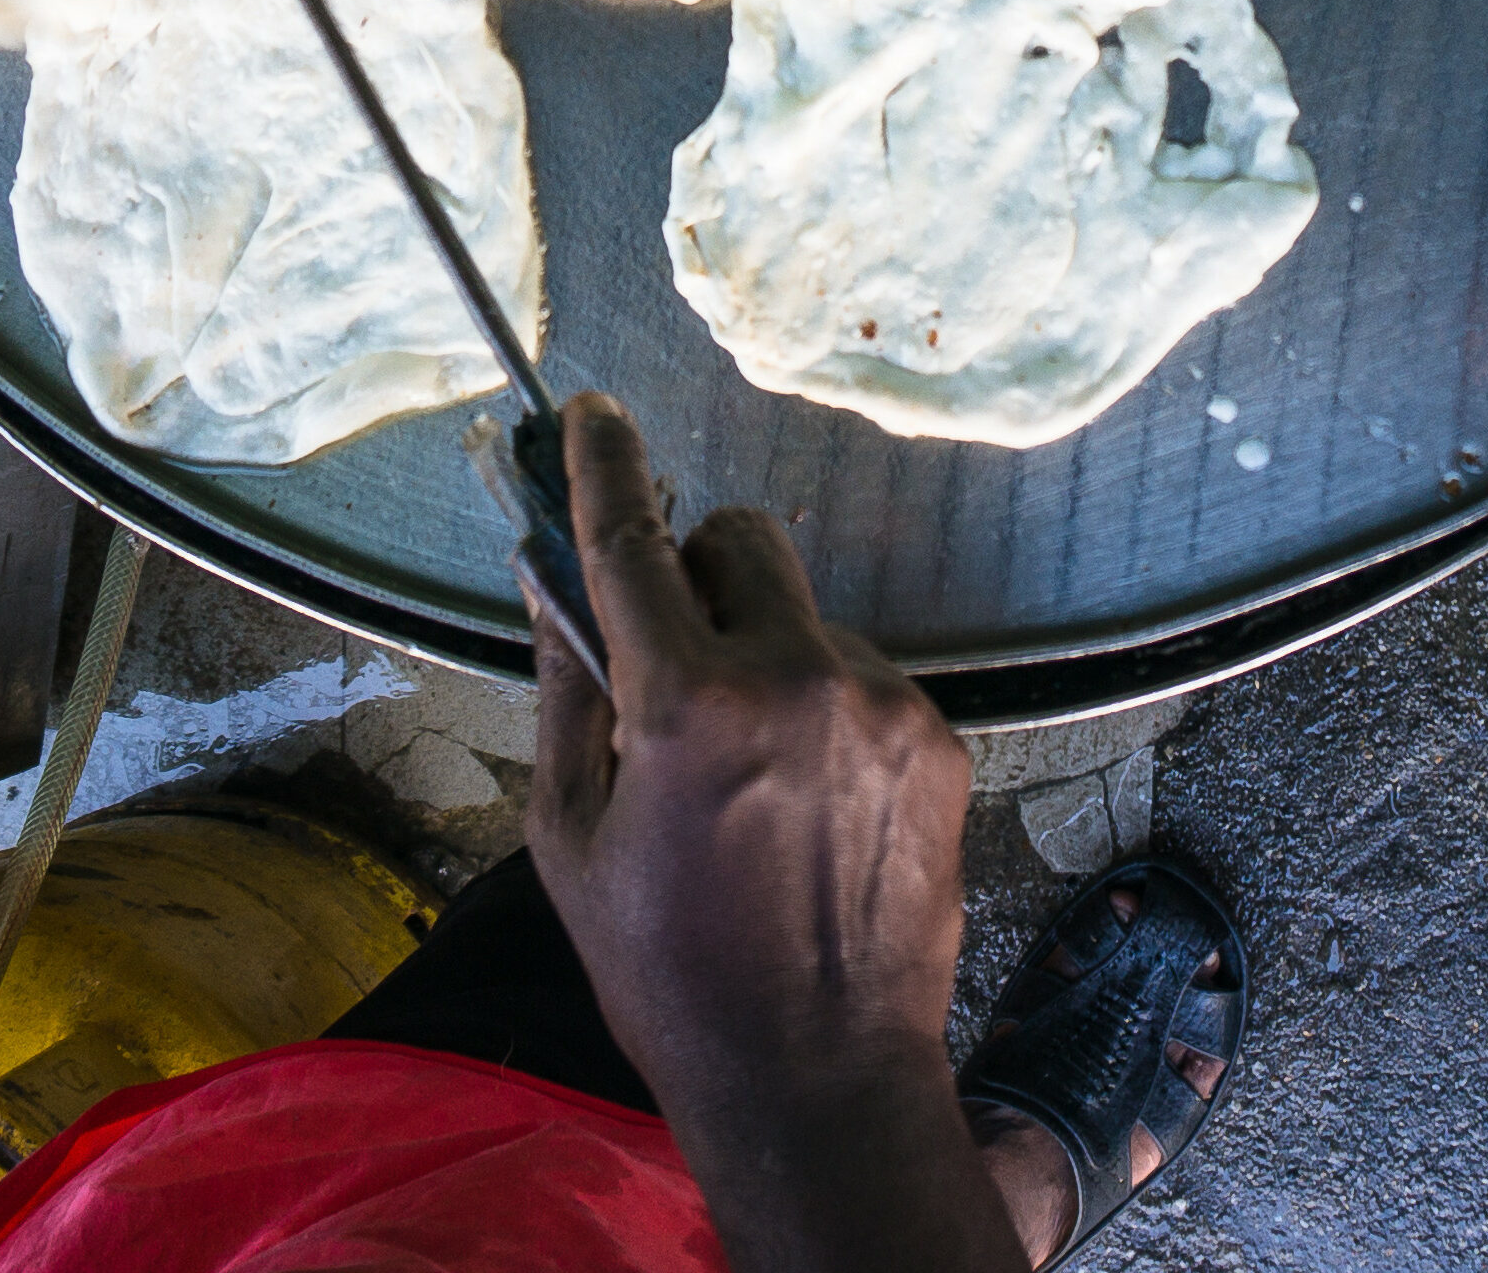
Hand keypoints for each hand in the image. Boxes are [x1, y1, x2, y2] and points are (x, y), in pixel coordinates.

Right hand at [526, 395, 1024, 1272]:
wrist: (817, 1075)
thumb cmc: (668, 970)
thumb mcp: (572, 838)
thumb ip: (565, 692)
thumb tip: (549, 582)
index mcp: (688, 705)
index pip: (632, 540)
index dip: (602, 465)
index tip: (590, 413)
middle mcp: (796, 680)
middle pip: (740, 538)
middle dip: (696, 571)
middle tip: (671, 657)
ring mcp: (882, 705)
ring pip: (803, 612)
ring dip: (763, 651)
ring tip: (748, 774)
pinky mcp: (938, 739)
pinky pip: (861, 675)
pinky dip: (823, 708)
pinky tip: (807, 805)